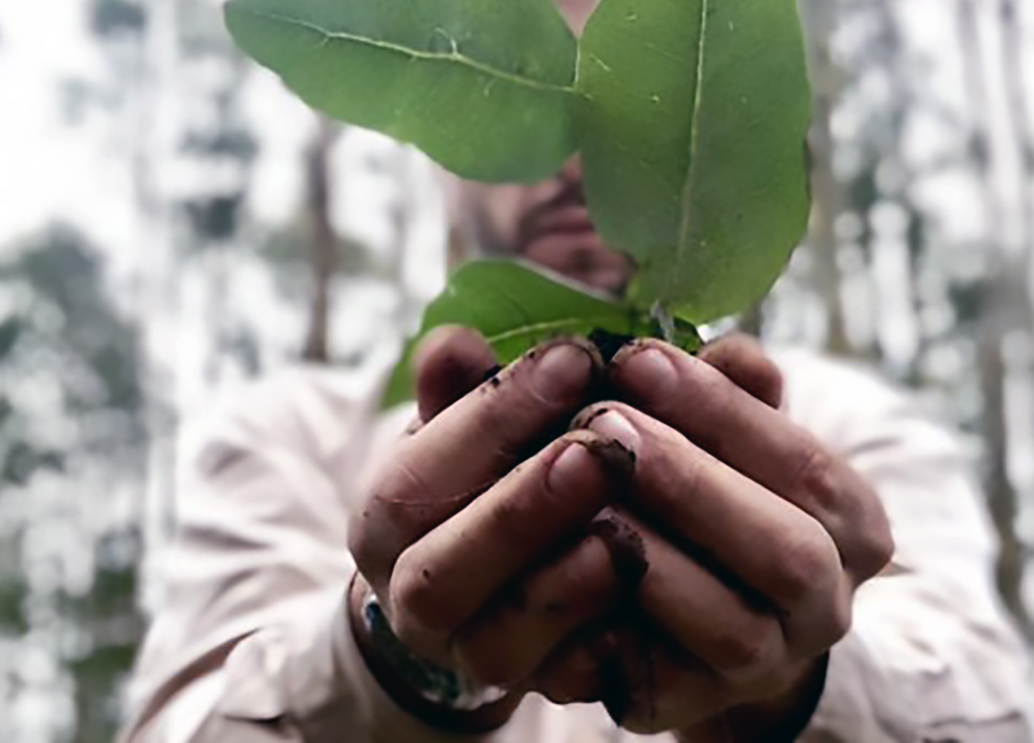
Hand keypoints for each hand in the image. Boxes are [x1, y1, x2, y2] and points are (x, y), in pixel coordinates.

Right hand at [349, 327, 635, 724]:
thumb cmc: (486, 479)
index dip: (493, 418)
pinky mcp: (533, 690)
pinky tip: (646, 596)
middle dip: (523, 508)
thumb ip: (466, 390)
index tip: (574, 359)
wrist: (488, 585)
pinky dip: (603, 645)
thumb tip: (452, 343)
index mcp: (387, 519)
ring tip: (624, 535)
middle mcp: (413, 596)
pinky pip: (564, 682)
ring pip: (498, 640)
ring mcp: (471, 654)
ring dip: (564, 586)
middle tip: (599, 452)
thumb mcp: (469, 427)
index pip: (417, 473)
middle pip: (444, 567)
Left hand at [529, 335, 893, 737]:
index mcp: (851, 523)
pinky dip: (607, 626)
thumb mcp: (732, 435)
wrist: (706, 613)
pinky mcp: (697, 704)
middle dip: (688, 480)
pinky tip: (555, 565)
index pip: (802, 462)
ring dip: (650, 556)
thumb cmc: (715, 492)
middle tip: (602, 421)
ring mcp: (769, 666)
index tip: (636, 359)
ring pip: (729, 626)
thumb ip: (733, 392)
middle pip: (785, 550)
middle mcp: (827, 603)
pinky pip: (657, 679)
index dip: (720, 409)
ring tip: (576, 491)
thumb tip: (731, 353)